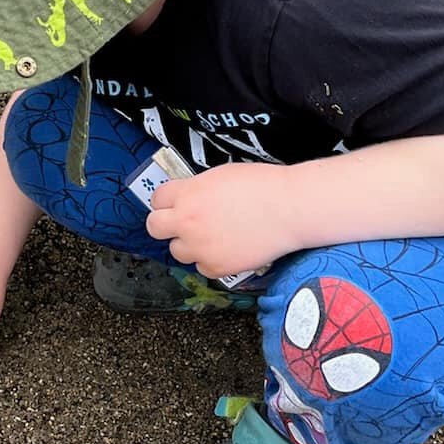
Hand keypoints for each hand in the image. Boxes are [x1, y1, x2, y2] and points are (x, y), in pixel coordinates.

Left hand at [145, 163, 296, 279]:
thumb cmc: (262, 187)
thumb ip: (196, 189)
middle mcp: (188, 221)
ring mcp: (200, 247)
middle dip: (166, 224)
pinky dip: (211, 260)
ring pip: (177, 251)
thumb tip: (185, 198)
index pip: (156, 199)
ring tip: (212, 235)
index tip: (174, 204)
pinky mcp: (216, 267)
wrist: (289, 209)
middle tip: (182, 223)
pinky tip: (227, 247)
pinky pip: (201, 268)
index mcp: (188, 194)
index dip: (167, 201)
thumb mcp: (219, 176)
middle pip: (155, 227)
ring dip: (189, 244)